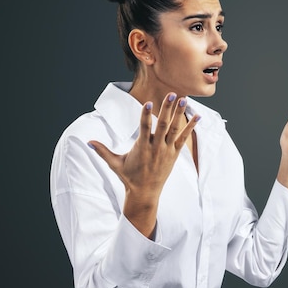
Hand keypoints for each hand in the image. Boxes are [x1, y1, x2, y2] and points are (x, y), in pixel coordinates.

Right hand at [87, 94, 199, 235]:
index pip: (144, 129)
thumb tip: (88, 142)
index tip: (148, 104)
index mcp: (141, 148)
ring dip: (179, 114)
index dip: (146, 116)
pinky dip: (191, 127)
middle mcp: (156, 148)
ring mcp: (167, 150)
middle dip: (167, 109)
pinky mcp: (175, 153)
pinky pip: (184, 138)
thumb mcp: (115, 164)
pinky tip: (198, 116)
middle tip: (171, 94)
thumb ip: (103, 151)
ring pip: (175, 129)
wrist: (145, 192)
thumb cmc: (129, 176)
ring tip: (184, 99)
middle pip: (162, 125)